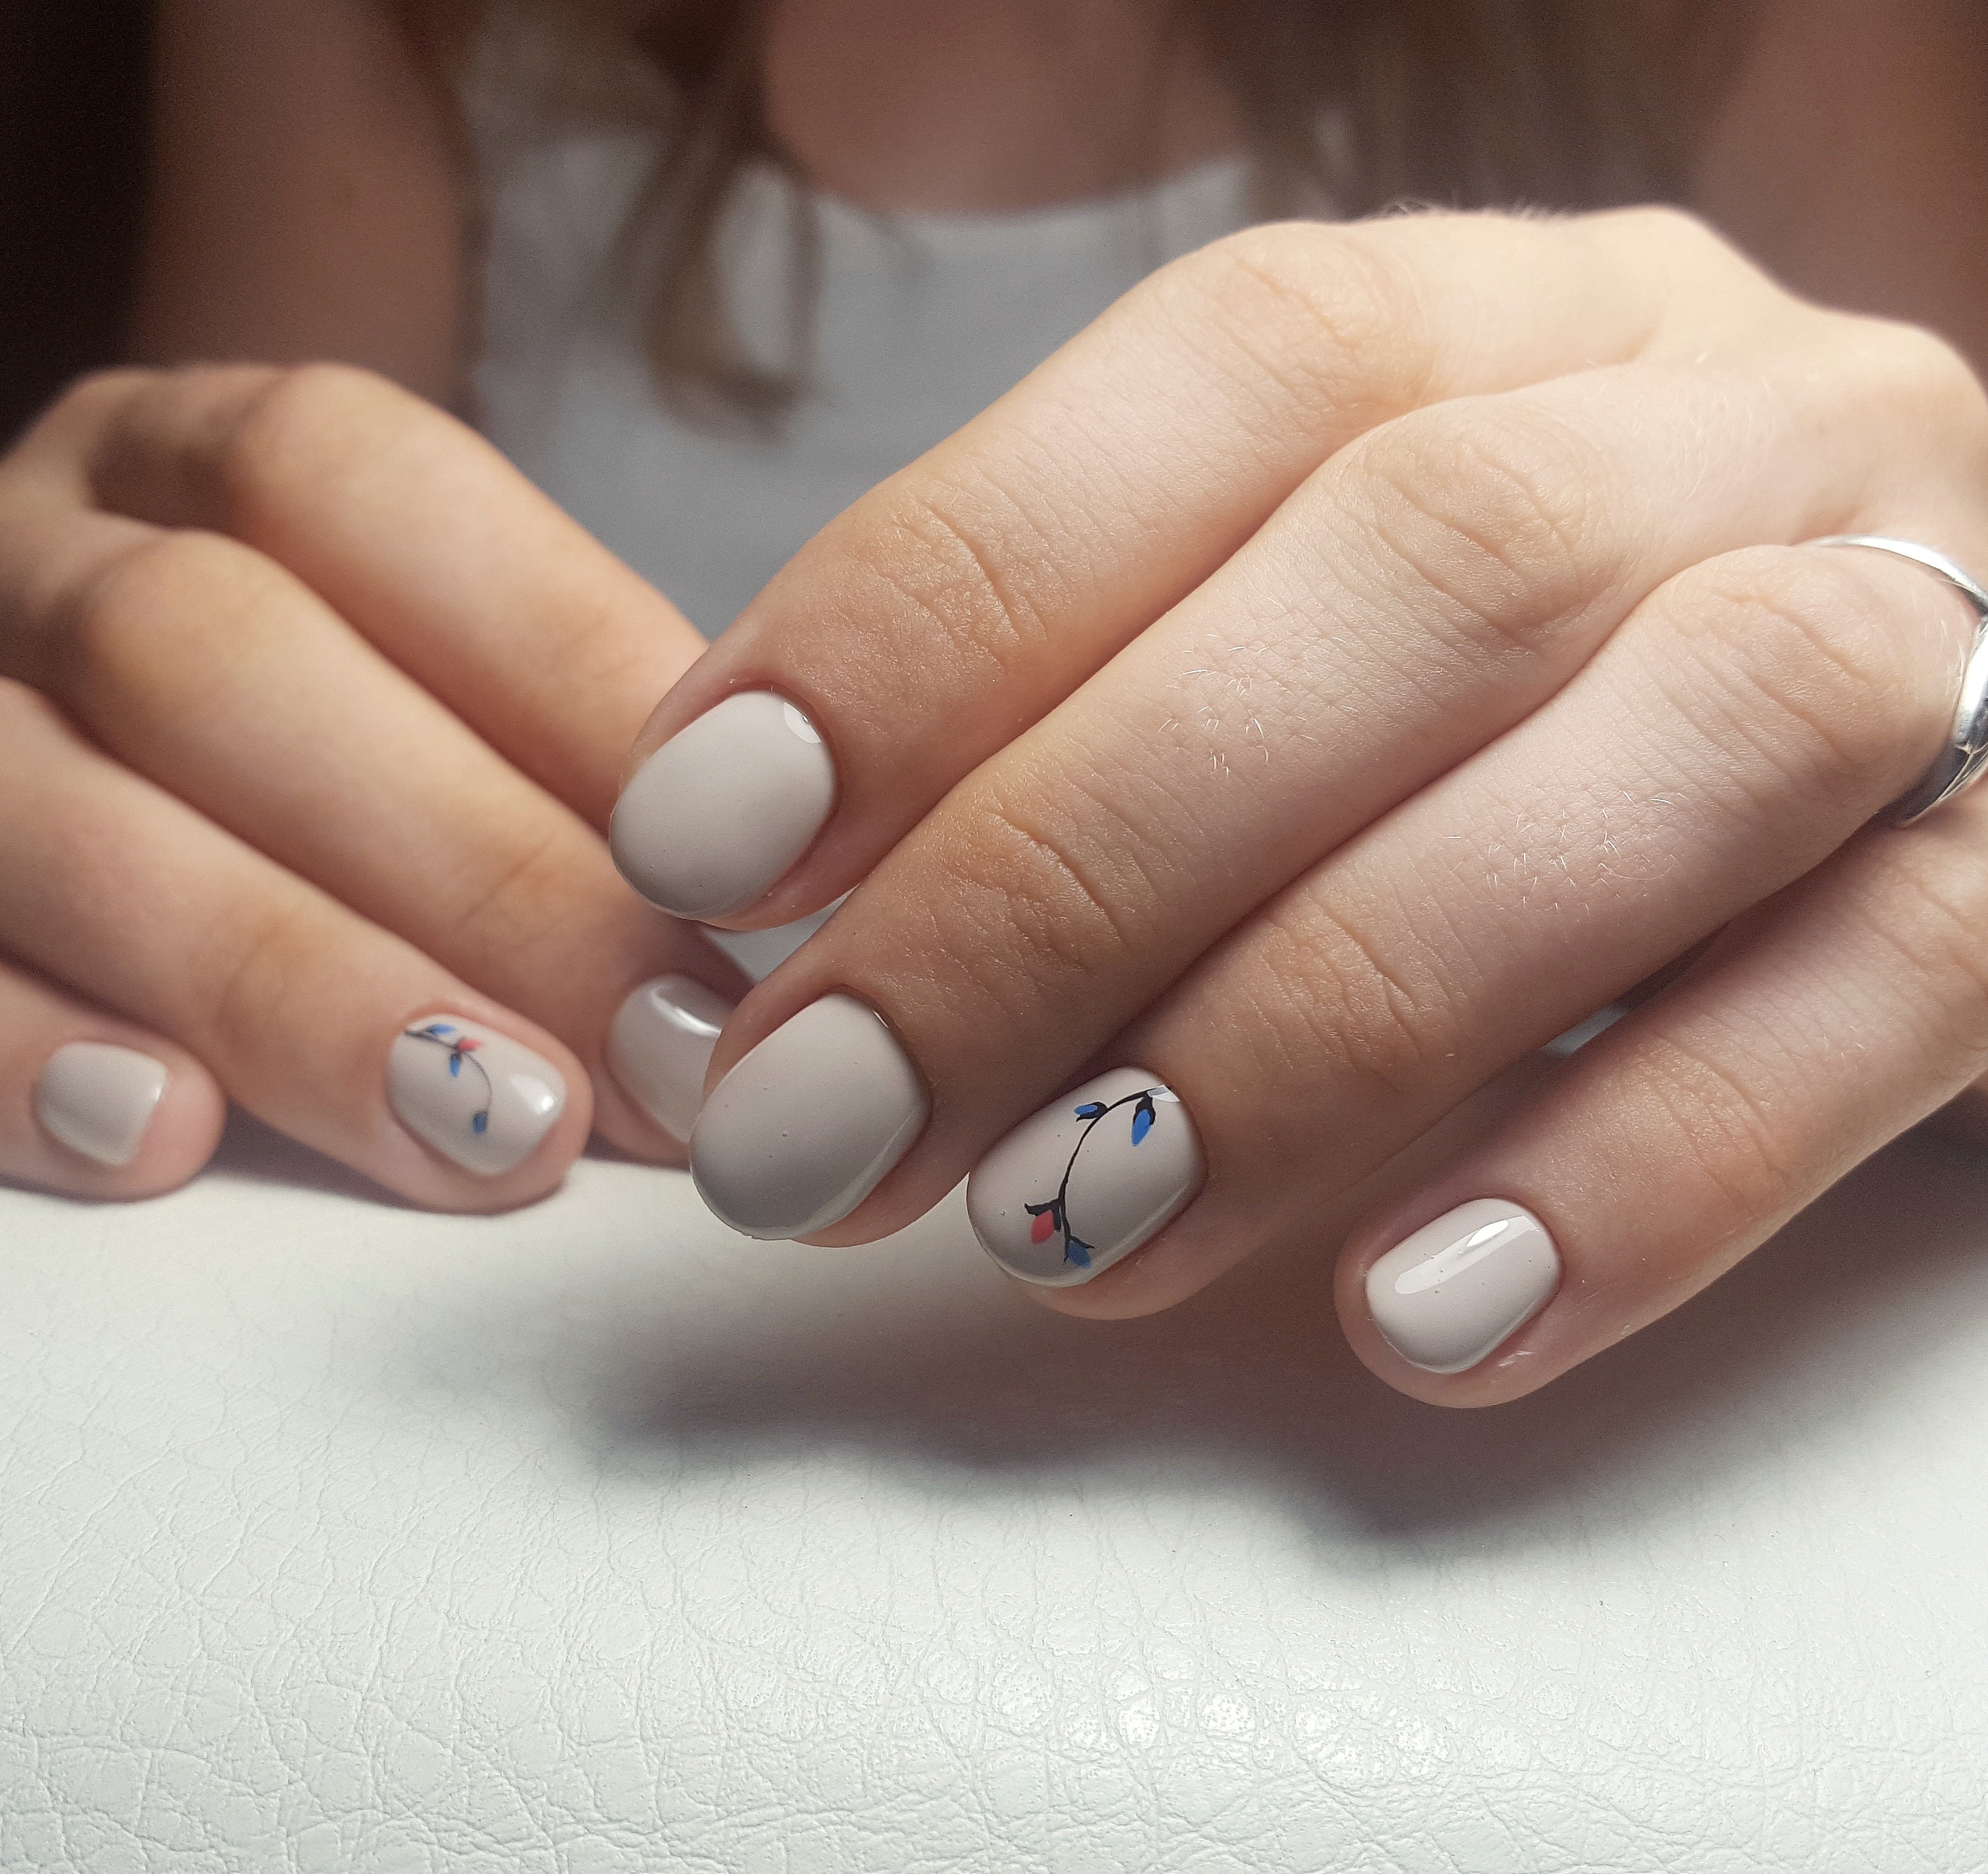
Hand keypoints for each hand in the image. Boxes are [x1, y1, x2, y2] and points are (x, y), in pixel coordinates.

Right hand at [0, 365, 741, 1205]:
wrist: (93, 750)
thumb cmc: (327, 737)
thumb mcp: (432, 675)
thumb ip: (558, 748)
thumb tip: (782, 899)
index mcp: (206, 459)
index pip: (365, 492)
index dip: (564, 680)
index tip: (748, 878)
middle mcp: (41, 552)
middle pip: (219, 659)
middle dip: (478, 877)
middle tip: (665, 1059)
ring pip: (59, 810)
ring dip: (300, 991)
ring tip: (502, 1133)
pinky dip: (29, 1054)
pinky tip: (171, 1140)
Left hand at [608, 207, 1987, 1402]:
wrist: (1914, 750)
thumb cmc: (1519, 703)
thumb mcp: (1298, 631)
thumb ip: (1085, 712)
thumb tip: (779, 920)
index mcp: (1517, 321)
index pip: (1234, 369)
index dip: (944, 603)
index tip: (707, 844)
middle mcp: (1735, 420)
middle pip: (1415, 578)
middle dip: (1069, 872)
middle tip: (816, 1127)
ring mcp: (1935, 625)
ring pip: (1668, 757)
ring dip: (1318, 1025)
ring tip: (1062, 1235)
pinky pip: (1889, 999)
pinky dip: (1640, 1166)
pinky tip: (1416, 1319)